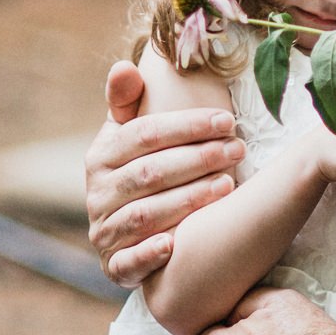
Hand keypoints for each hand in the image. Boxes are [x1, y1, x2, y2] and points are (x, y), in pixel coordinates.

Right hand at [85, 61, 244, 287]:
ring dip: (187, 200)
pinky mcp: (114, 267)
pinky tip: (176, 245)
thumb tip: (124, 67)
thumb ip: (127, 102)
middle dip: (197, 160)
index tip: (228, 120)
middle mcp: (97, 194)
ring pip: (145, 215)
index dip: (186, 126)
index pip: (143, 134)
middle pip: (149, 173)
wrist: (124, 233)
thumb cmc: (137, 171)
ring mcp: (104, 232)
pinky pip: (128, 263)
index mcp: (101, 156)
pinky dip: (149, 254)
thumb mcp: (127, 136)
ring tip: (228, 186)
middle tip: (238, 150)